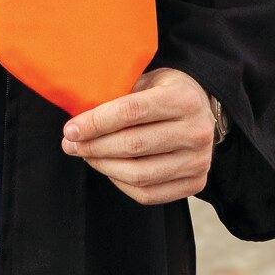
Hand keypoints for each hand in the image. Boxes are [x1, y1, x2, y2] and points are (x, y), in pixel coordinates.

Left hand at [60, 67, 214, 205]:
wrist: (204, 110)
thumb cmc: (166, 91)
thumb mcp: (148, 79)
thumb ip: (120, 93)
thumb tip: (80, 116)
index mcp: (183, 99)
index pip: (132, 111)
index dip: (97, 122)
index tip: (71, 128)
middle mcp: (196, 131)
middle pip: (134, 145)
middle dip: (94, 146)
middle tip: (70, 144)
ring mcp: (199, 161)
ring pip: (140, 174)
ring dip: (104, 166)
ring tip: (85, 155)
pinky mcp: (196, 183)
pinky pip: (150, 194)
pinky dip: (122, 184)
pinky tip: (108, 168)